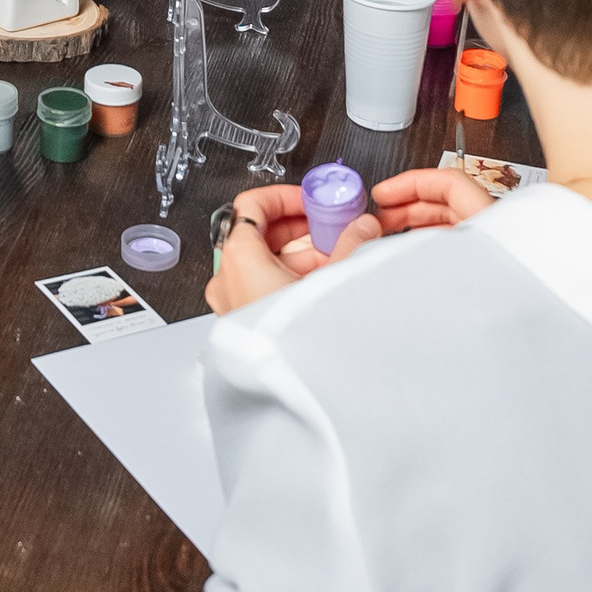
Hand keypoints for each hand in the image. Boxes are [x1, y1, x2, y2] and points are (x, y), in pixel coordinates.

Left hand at [206, 164, 491, 312]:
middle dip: (300, 229)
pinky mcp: (244, 325)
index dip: (285, 197)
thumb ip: (352, 244)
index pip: (251, 205)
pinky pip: (262, 289)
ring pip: (262, 263)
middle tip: (331, 231)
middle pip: (258, 233)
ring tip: (335, 264)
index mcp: (239, 258)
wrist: (298, 394)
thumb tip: (364, 226)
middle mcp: (227, 280)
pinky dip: (289, 281)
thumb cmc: (302, 340)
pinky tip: (323, 290)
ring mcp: (232, 304)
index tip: (312, 202)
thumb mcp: (336, 279)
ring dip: (299, 257)